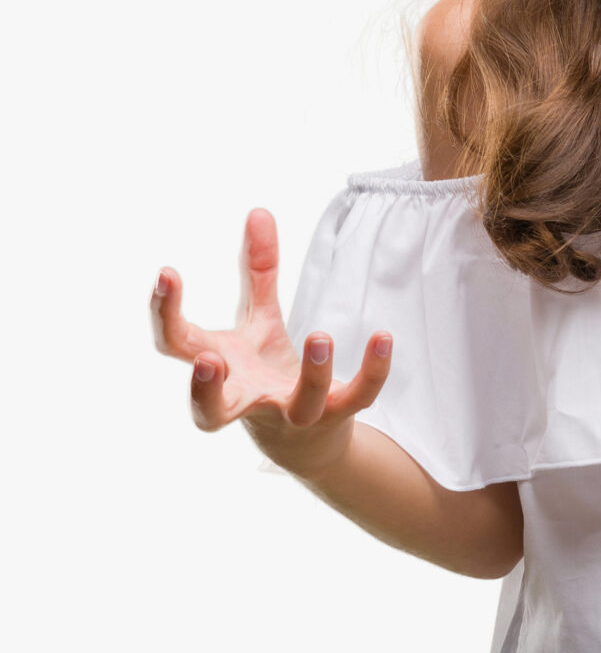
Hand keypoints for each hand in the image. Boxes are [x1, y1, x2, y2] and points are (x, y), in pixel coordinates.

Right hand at [151, 207, 395, 476]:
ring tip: (320, 335)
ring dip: (311, 374)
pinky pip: (356, 398)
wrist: (305, 441)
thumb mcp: (259, 322)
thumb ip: (258, 272)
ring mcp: (291, 414)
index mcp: (219, 367)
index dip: (164, 312)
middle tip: (209, 360)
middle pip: (209, 411)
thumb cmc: (265, 373)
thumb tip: (259, 211)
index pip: (175, 344)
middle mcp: (246, 398)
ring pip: (299, 406)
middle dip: (204, 390)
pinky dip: (372, 371)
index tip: (168, 272)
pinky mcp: (335, 417)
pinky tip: (384, 337)